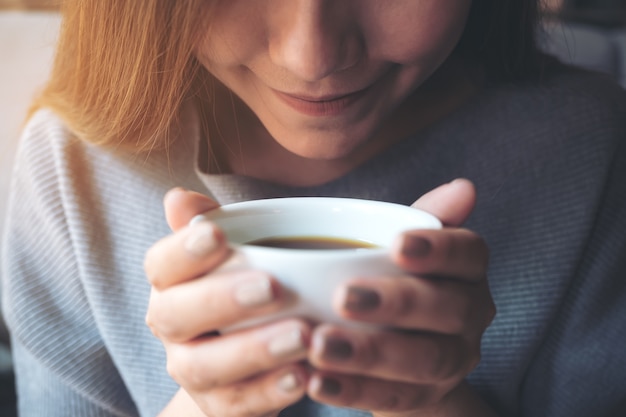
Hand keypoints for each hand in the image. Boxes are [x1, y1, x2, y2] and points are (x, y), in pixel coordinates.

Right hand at [145, 188, 310, 416]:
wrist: (243, 363)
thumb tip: (180, 197)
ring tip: (302, 336)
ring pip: (204, 367)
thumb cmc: (241, 290)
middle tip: (273, 287)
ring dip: (254, 351)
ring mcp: (191, 370)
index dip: (183, 250)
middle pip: (174, 315)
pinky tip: (305, 377)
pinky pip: (237, 405)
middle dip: (221, 300)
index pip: (161, 264)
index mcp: (171, 284)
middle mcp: (171, 327)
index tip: (217, 233)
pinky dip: (270, 392)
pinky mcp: (218, 406)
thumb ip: (213, 226)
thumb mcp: (235, 253)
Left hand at [306, 179, 496, 415]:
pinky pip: (394, 400)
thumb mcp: (405, 247)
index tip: (397, 245)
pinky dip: (354, 391)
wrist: (403, 352)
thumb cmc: (397, 280)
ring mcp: (453, 361)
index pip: (468, 253)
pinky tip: (316, 383)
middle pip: (448, 309)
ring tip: (320, 346)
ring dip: (370, 354)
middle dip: (397, 303)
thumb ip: (422, 218)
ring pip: (424, 361)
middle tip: (344, 297)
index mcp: (467, 270)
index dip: (439, 249)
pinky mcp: (426, 398)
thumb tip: (463, 186)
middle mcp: (470, 314)